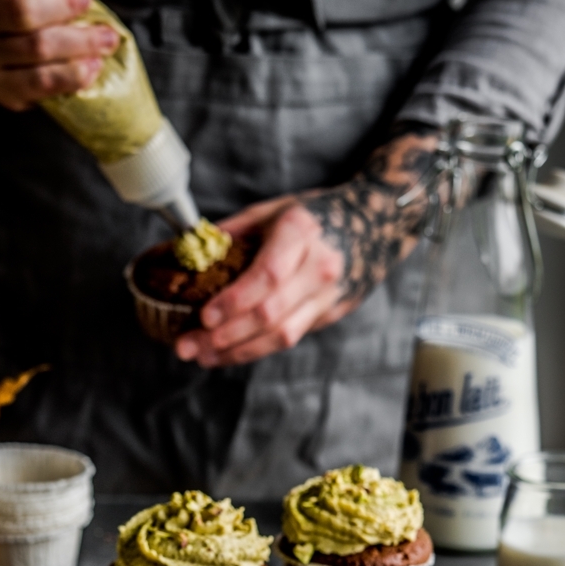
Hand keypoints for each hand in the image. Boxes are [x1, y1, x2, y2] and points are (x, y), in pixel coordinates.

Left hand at [174, 131, 437, 369]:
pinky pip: (289, 338)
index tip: (204, 316)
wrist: (376, 226)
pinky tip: (227, 352)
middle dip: (225, 335)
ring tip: (202, 356)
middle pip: (270, 313)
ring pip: (281, 335)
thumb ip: (234, 230)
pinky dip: (255, 349)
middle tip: (188, 346)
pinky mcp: (330, 315)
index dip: (235, 300)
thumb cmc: (317, 216)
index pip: (267, 275)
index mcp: (301, 233)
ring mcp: (328, 295)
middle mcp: (318, 267)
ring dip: (237, 351)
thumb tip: (190, 250)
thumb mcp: (276, 209)